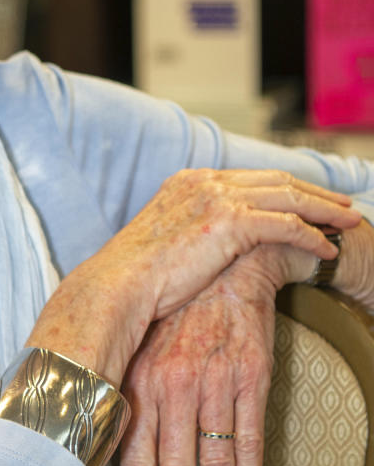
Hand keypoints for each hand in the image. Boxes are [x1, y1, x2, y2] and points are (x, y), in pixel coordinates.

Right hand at [28, 168, 359, 386]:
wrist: (117, 287)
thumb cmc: (133, 280)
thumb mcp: (164, 245)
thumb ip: (191, 235)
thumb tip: (207, 251)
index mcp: (188, 182)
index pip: (251, 178)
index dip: (286, 188)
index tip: (310, 200)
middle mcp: (205, 181)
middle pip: (276, 180)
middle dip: (315, 193)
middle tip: (343, 206)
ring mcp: (217, 198)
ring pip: (289, 197)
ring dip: (324, 210)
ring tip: (348, 224)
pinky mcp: (230, 223)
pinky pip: (286, 225)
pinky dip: (312, 235)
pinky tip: (327, 250)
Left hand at [119, 245, 291, 465]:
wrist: (224, 270)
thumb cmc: (171, 317)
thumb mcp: (136, 350)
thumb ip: (122, 397)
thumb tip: (99, 449)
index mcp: (138, 382)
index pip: (132, 456)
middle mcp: (173, 385)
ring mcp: (214, 382)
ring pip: (213, 459)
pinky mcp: (251, 376)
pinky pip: (249, 437)